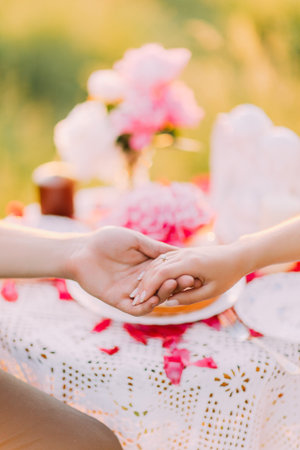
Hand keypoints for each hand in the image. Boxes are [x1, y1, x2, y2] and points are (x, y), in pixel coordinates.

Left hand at [68, 226, 194, 315]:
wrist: (80, 251)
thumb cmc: (106, 240)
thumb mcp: (135, 240)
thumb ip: (155, 248)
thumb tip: (180, 251)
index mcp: (147, 265)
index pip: (169, 272)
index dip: (181, 272)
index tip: (193, 269)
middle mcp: (141, 280)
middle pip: (164, 287)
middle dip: (177, 284)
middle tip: (188, 279)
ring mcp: (131, 291)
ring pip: (152, 299)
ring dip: (164, 294)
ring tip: (172, 285)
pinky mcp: (118, 301)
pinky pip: (136, 309)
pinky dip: (146, 307)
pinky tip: (153, 299)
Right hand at [132, 244, 245, 305]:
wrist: (237, 256)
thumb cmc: (227, 276)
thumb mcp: (210, 291)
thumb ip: (189, 297)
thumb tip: (168, 301)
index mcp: (190, 263)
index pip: (161, 274)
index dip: (149, 287)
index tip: (140, 300)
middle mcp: (183, 255)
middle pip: (155, 267)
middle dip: (144, 283)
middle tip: (134, 299)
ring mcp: (182, 252)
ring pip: (157, 262)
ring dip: (147, 276)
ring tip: (139, 291)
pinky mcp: (183, 252)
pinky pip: (164, 259)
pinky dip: (154, 269)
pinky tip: (149, 279)